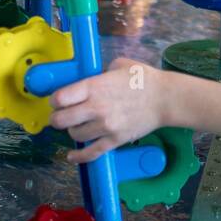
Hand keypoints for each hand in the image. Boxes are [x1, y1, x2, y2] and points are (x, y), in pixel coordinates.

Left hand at [49, 57, 164, 162]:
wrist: (166, 99)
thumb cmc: (144, 78)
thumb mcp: (119, 64)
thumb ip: (100, 72)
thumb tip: (90, 79)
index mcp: (94, 86)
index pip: (60, 97)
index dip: (54, 100)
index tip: (56, 101)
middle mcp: (96, 107)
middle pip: (61, 120)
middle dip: (57, 118)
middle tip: (60, 116)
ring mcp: (105, 126)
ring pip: (75, 134)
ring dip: (73, 131)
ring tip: (78, 126)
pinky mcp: (115, 140)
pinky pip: (91, 153)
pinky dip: (78, 156)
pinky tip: (72, 156)